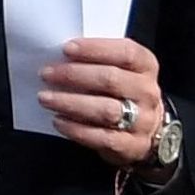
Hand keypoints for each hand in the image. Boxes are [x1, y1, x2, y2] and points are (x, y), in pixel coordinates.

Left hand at [40, 34, 167, 169]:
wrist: (148, 130)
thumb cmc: (124, 92)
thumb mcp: (121, 70)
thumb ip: (98, 61)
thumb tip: (61, 58)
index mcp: (146, 66)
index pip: (125, 53)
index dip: (95, 49)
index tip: (67, 48)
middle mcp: (147, 92)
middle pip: (111, 80)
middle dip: (74, 75)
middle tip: (47, 74)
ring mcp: (142, 121)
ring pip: (106, 110)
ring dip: (71, 103)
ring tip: (46, 98)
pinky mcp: (132, 146)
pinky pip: (102, 138)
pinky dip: (76, 129)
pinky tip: (58, 121)